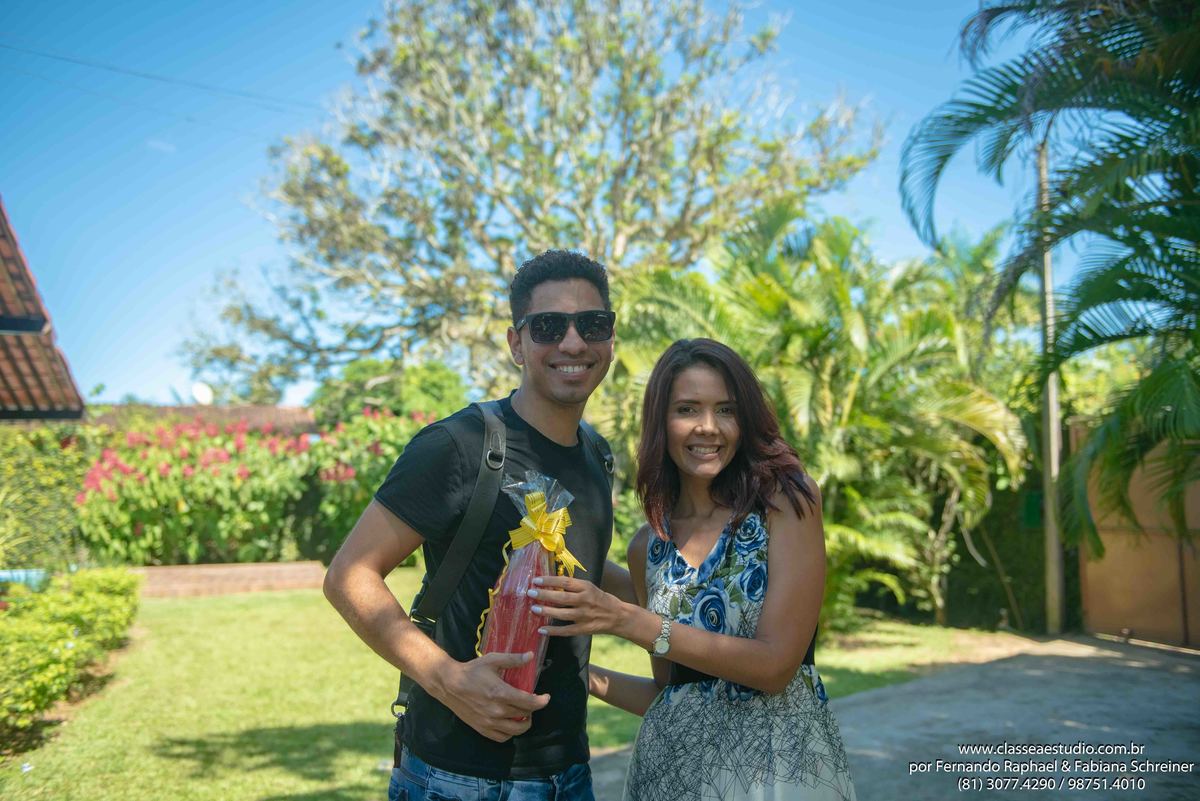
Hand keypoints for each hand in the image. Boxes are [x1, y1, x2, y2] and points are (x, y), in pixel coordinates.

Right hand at [433, 652, 550, 742]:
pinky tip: (510, 724)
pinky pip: (502, 737)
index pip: (529, 703)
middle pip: (524, 716)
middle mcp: (497, 710)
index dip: (541, 701)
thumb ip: (513, 659)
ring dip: (524, 723)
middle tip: (532, 702)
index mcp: (501, 693)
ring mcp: (489, 722)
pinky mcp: (481, 728)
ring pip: (515, 730)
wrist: (449, 684)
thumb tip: (530, 656)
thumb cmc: (472, 670)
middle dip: (532, 709)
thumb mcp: (492, 660)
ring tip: (524, 715)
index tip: (546, 698)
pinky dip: (510, 733)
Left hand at [528, 575, 627, 636]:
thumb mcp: (589, 588)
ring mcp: (585, 616)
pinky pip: (566, 630)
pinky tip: (541, 629)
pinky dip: (553, 631)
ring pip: (563, 614)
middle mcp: (585, 600)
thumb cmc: (600, 599)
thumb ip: (573, 587)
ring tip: (534, 609)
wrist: (618, 616)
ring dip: (547, 611)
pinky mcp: (584, 629)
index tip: (536, 580)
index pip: (565, 582)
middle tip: (531, 593)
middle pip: (562, 598)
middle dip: (545, 595)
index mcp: (586, 587)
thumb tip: (550, 584)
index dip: (550, 580)